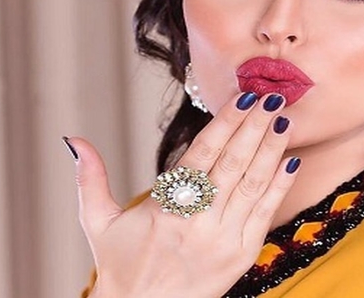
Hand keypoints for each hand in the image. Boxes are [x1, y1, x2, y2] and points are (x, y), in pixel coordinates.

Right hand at [65, 92, 299, 297]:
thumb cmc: (120, 266)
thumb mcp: (98, 222)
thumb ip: (90, 177)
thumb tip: (73, 139)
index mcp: (165, 207)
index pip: (202, 154)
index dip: (226, 123)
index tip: (244, 97)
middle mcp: (197, 221)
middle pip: (233, 163)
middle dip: (254, 127)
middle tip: (272, 98)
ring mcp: (223, 239)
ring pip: (253, 185)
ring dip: (271, 150)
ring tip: (284, 121)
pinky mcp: (241, 255)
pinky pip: (265, 214)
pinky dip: (279, 187)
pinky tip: (291, 161)